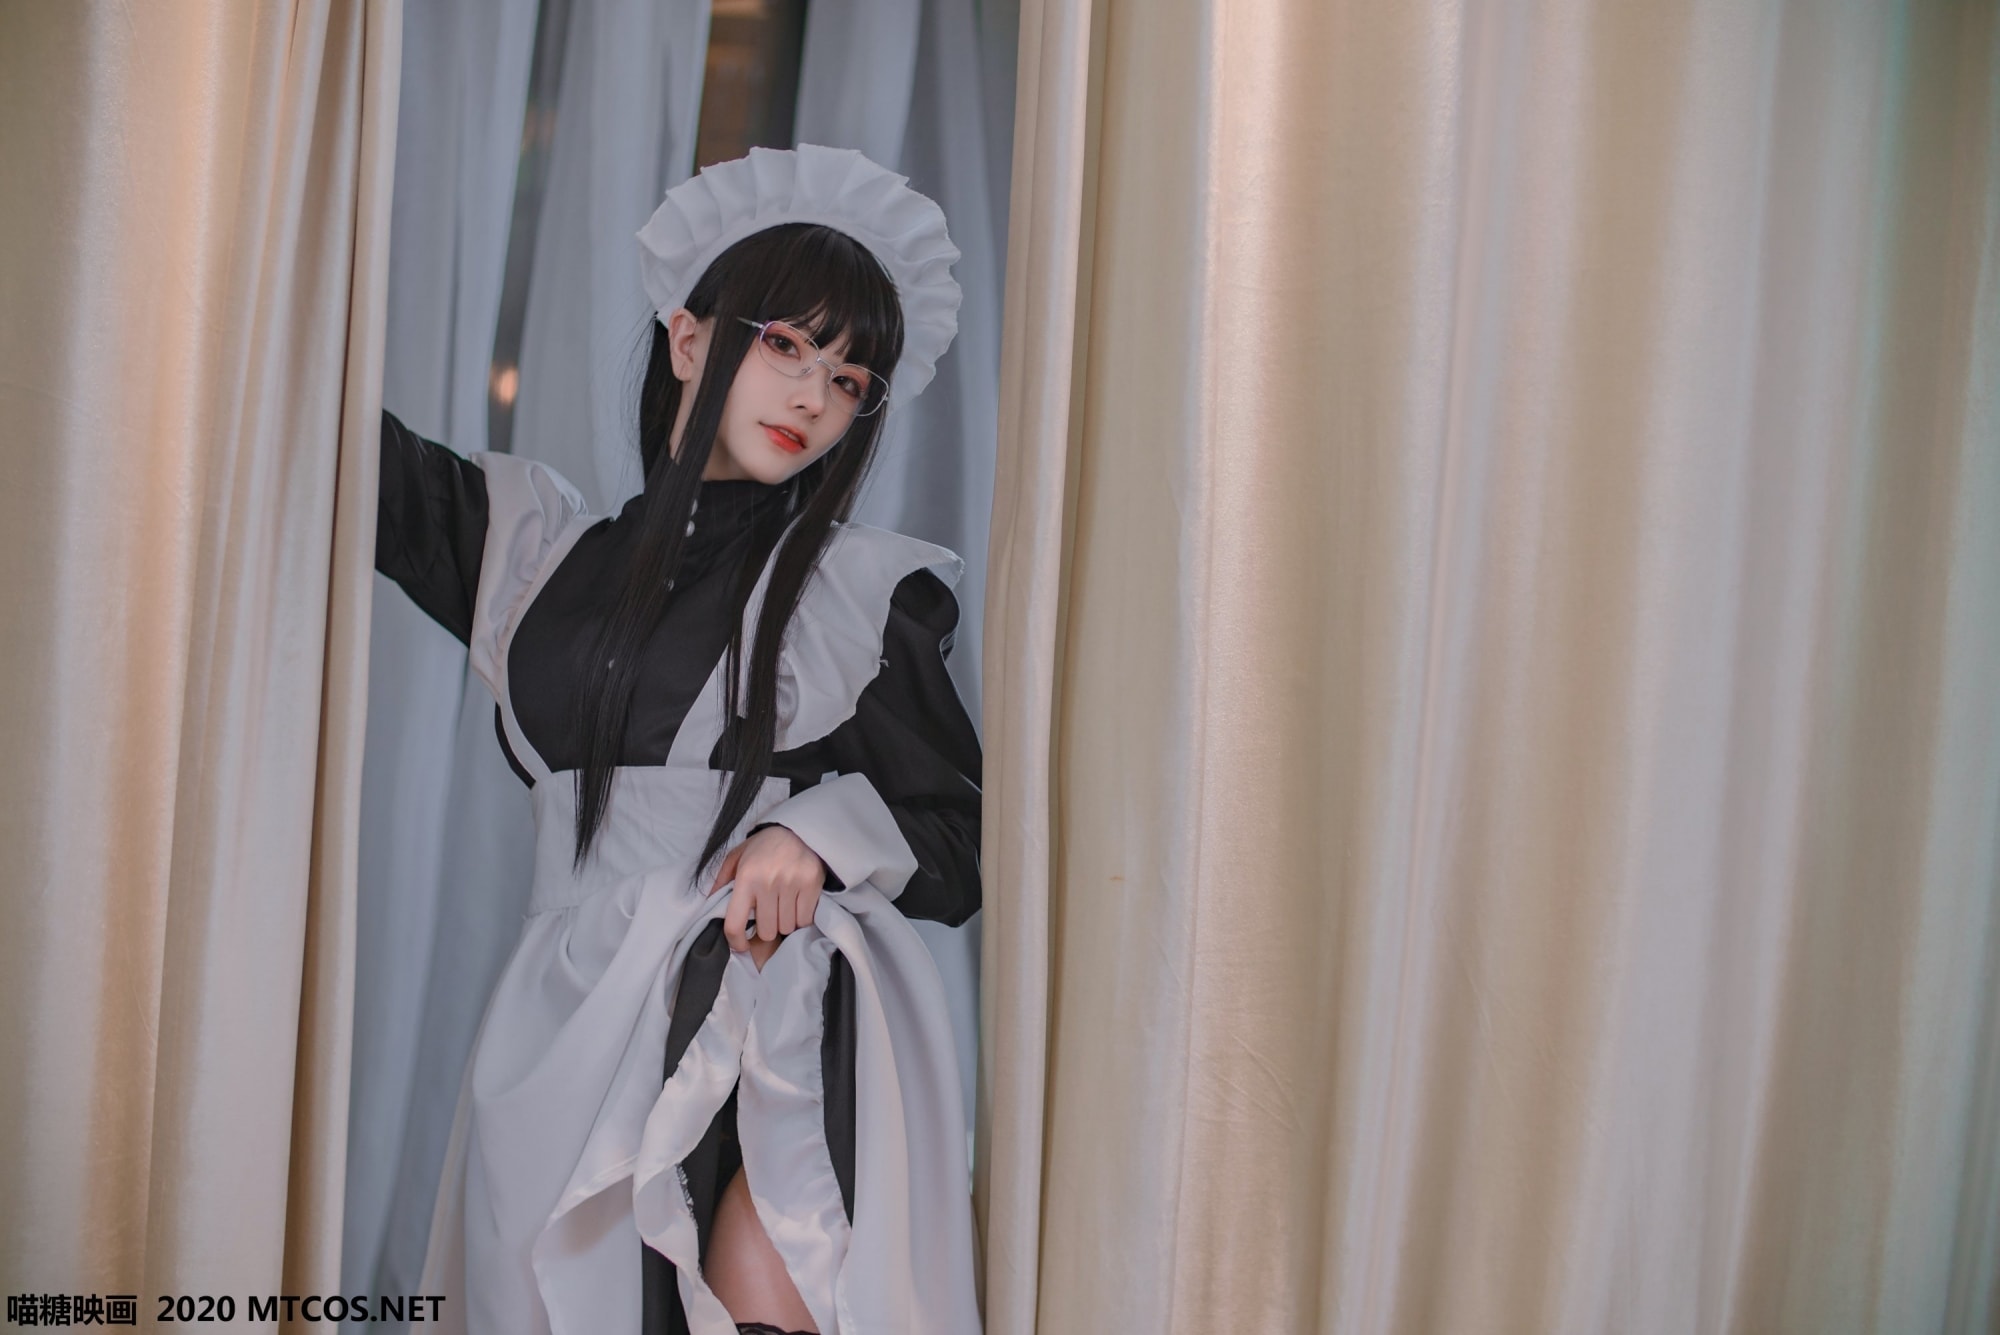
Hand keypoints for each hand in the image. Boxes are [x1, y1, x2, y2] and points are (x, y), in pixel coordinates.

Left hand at [709, 824, 827, 957]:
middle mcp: (768, 882)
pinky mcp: (812, 885)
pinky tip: (797, 905)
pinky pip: (805, 919)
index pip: (735, 923)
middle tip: (769, 916)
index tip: (742, 945)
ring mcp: (792, 884)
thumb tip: (708, 903)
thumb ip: (722, 880)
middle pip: (766, 931)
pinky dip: (801, 918)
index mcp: (746, 877)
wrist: (799, 829)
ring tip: (784, 908)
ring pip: (787, 927)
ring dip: (785, 923)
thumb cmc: (765, 846)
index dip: (736, 941)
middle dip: (767, 929)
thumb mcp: (737, 856)